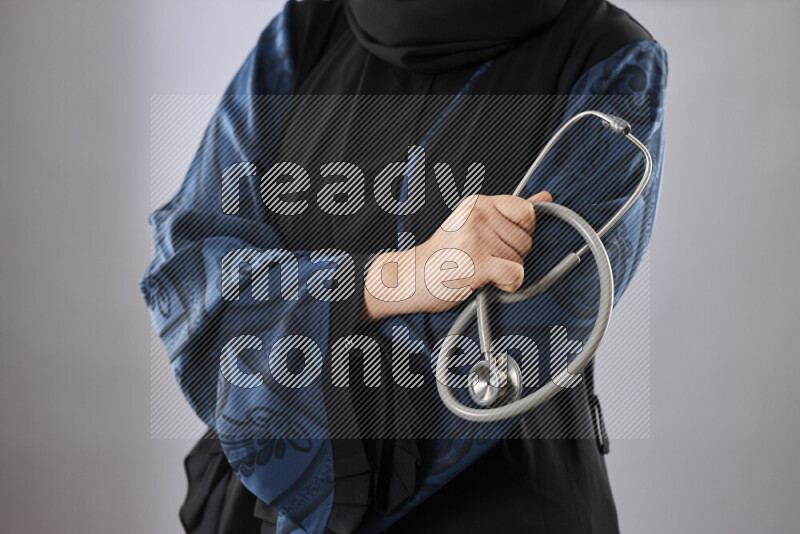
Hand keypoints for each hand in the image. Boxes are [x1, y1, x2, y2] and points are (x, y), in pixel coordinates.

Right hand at [361, 191, 551, 320]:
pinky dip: (506, 285)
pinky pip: (514, 275)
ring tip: (478, 269)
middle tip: (482, 258)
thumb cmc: (442, 255)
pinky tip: (486, 281)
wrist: (411, 278)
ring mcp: (475, 238)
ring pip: (520, 260)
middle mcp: (477, 216)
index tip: (499, 241)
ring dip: (504, 272)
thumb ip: (510, 212)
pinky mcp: (475, 263)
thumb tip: (544, 198)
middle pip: (526, 240)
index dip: (520, 233)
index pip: (526, 212)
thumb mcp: (474, 224)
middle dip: (510, 256)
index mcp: (478, 203)